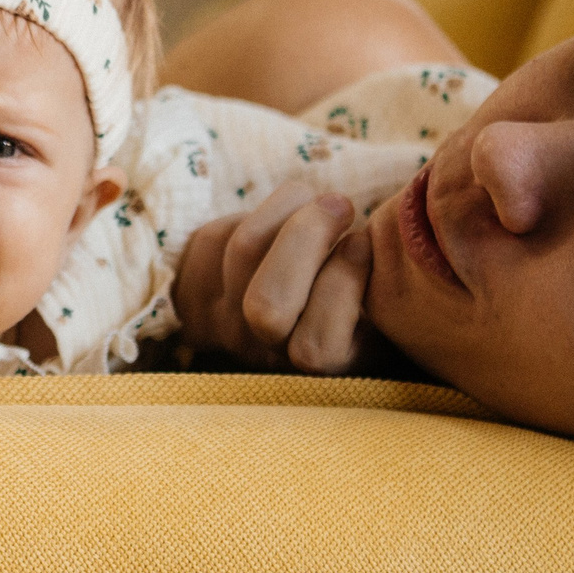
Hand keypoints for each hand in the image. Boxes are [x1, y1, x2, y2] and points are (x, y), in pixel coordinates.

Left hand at [174, 181, 374, 373]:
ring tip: (315, 204)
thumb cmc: (355, 298)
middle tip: (341, 205)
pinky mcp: (190, 288)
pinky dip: (253, 212)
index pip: (315, 348)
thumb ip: (382, 285)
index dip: (344, 283)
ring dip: (288, 208)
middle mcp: (261, 356)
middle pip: (266, 306)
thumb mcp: (383, 306)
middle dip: (308, 235)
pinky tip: (278, 220)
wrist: (282, 304)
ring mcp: (219, 325)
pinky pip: (215, 235)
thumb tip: (368, 240)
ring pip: (243, 249)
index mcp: (318, 368)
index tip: (363, 244)